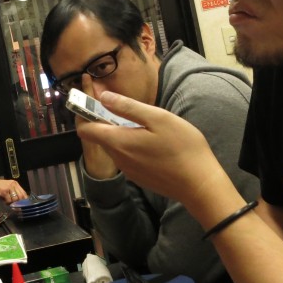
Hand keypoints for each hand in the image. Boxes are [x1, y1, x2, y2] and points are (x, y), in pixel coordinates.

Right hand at [0, 177, 27, 203]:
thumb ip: (13, 193)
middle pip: (21, 197)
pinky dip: (6, 203)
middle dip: (18, 203)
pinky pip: (9, 200)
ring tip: (6, 201)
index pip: (24, 193)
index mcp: (15, 183)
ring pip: (15, 199)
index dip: (24, 200)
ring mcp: (9, 188)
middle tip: (15, 206)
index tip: (23, 205)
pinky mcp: (4, 192)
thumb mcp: (7, 188)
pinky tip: (3, 201)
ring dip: (11, 203)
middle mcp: (13, 185)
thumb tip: (19, 202)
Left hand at [76, 91, 229, 215]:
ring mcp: (128, 170)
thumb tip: (103, 97)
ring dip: (118, 132)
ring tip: (139, 120)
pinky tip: (149, 139)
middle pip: (99, 137)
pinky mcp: (139, 176)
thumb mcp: (158, 118)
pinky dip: (129, 144)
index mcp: (119, 142)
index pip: (85, 130)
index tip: (91, 100)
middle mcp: (119, 158)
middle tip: (119, 104)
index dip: (83, 113)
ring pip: (114, 146)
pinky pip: (126, 156)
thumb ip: (128, 107)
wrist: (199, 185)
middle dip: (102, 119)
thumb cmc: (183, 148)